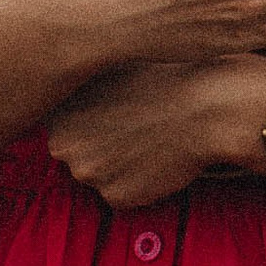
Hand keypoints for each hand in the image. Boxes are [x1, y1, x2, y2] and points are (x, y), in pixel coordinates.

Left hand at [47, 57, 265, 210]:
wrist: (207, 104)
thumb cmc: (164, 77)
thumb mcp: (108, 69)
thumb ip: (80, 88)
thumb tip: (70, 92)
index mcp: (58, 110)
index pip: (62, 126)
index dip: (92, 119)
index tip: (117, 109)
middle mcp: (64, 144)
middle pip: (76, 154)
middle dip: (99, 145)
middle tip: (134, 125)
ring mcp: (88, 173)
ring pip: (99, 175)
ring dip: (119, 164)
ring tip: (149, 137)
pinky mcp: (115, 196)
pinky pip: (122, 193)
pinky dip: (138, 182)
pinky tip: (158, 156)